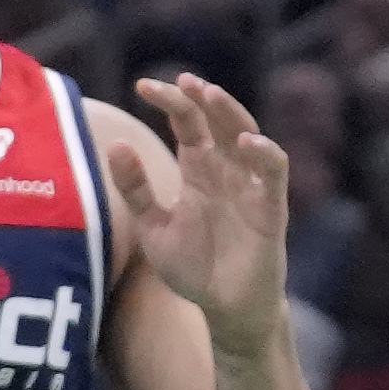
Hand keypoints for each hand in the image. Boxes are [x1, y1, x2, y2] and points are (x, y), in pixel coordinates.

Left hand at [129, 73, 292, 344]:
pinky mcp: (271, 207)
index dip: (171, 102)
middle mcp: (227, 170)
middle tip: (182, 81)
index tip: (143, 86)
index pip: (188, 124)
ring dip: (231, 113)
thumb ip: (136, 189)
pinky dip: (265, 153)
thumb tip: (115, 145)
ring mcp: (250, 186)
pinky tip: (247, 141)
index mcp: (199, 170)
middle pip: (218, 121)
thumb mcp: (153, 226)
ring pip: (248, 135)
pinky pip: (273, 172)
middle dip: (202, 98)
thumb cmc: (193, 266)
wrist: (224, 308)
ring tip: (210, 96)